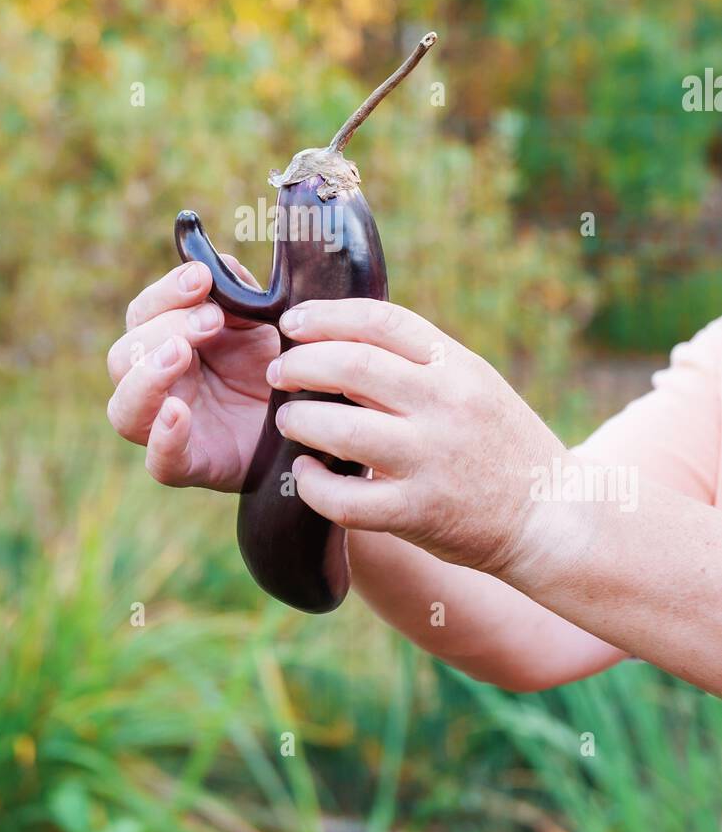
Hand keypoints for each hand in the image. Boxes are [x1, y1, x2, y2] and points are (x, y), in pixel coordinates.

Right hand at [106, 258, 277, 490]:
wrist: (309, 422)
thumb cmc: (274, 368)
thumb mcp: (262, 321)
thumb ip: (237, 292)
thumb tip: (216, 262)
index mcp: (166, 343)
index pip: (142, 314)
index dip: (165, 292)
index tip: (201, 278)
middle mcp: (156, 385)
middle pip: (123, 356)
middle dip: (164, 330)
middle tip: (211, 319)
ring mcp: (166, 428)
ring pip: (124, 409)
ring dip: (147, 376)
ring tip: (181, 353)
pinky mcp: (189, 465)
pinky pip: (159, 461)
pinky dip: (163, 438)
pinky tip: (178, 413)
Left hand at [266, 298, 562, 576]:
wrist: (552, 516)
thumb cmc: (502, 444)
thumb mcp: (474, 385)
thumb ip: (419, 363)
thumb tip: (342, 341)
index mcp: (458, 367)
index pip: (382, 320)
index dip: (327, 315)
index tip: (293, 323)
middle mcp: (446, 406)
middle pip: (353, 366)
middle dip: (301, 364)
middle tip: (279, 372)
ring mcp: (431, 460)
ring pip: (342, 429)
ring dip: (300, 420)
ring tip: (288, 420)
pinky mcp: (418, 512)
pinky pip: (346, 499)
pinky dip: (313, 484)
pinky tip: (306, 474)